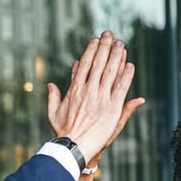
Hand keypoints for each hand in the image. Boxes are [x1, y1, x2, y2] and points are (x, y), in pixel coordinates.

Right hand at [46, 30, 144, 163]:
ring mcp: (101, 98)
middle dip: (104, 47)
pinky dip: (126, 75)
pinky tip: (130, 65)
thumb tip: (51, 84)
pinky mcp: (112, 108)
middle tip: (110, 34)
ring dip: (116, 56)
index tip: (95, 40)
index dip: (91, 51)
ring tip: (121, 44)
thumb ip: (53, 97)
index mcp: (74, 90)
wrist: (74, 147)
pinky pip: (121, 87)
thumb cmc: (62, 133)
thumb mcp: (53, 113)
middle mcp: (88, 91)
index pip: (84, 65)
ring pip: (110, 72)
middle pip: (98, 64)